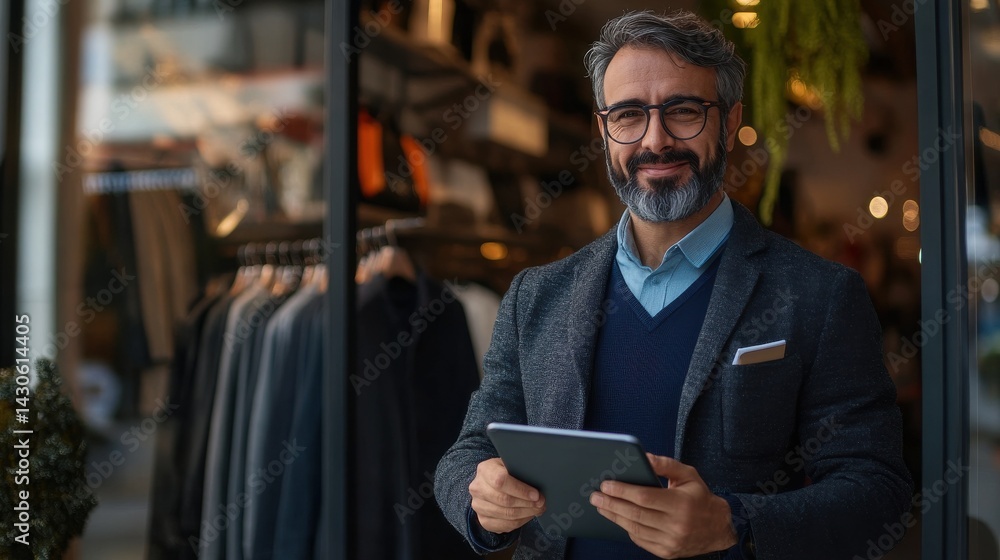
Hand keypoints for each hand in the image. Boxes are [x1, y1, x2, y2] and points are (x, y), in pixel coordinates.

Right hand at [469, 458, 545, 533]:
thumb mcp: (511, 464)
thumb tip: (539, 480)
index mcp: (484, 470)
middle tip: (541, 503)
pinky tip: (527, 515)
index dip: (520, 490)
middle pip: (504, 500)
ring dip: (526, 513)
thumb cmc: (505, 472)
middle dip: (527, 503)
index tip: (536, 494)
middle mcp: (477, 488)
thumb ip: (521, 470)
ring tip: (537, 509)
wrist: (490, 483)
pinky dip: (520, 522)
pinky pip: (504, 525)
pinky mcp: (483, 520)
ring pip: (506, 515)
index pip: (500, 481)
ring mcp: (478, 506)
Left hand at [589, 453, 737, 558]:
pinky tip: (618, 518)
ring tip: (601, 507)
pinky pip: (641, 540)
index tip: (606, 485)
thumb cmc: (700, 497)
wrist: (718, 528)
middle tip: (595, 497)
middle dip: (611, 504)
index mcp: (681, 504)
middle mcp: (676, 526)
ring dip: (615, 517)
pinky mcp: (666, 552)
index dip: (622, 491)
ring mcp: (671, 542)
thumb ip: (665, 464)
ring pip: (635, 529)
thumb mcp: (688, 475)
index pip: (644, 497)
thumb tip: (644, 457)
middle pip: (635, 514)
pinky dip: (627, 528)